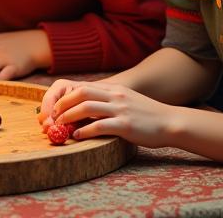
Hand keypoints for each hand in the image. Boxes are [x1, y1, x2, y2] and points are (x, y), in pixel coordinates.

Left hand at [41, 79, 176, 147]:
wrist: (169, 122)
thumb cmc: (146, 115)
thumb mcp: (125, 100)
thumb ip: (107, 101)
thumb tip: (85, 109)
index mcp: (113, 89)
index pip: (82, 87)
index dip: (65, 97)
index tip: (54, 108)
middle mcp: (115, 95)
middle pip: (80, 93)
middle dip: (62, 104)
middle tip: (52, 117)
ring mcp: (120, 109)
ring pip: (87, 107)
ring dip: (69, 116)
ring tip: (60, 126)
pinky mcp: (126, 125)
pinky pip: (100, 126)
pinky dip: (85, 130)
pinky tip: (78, 136)